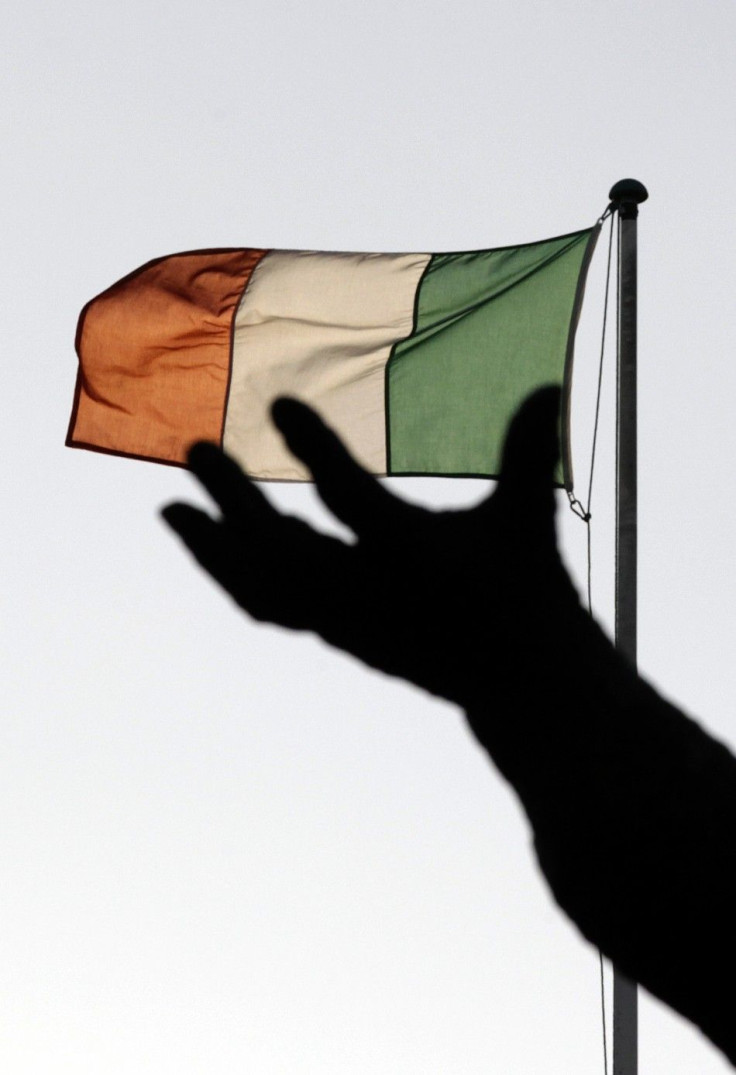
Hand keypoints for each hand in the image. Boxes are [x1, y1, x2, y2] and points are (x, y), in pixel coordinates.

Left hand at [161, 387, 576, 708]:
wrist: (518, 684)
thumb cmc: (527, 592)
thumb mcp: (527, 523)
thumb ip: (524, 455)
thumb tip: (546, 386)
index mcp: (418, 558)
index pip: (356, 500)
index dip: (318, 450)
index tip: (281, 404)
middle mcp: (372, 595)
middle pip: (282, 550)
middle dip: (233, 499)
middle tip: (194, 449)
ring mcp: (348, 621)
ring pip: (264, 587)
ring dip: (214, 547)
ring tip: (170, 509)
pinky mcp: (338, 633)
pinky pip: (270, 604)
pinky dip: (233, 573)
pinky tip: (214, 546)